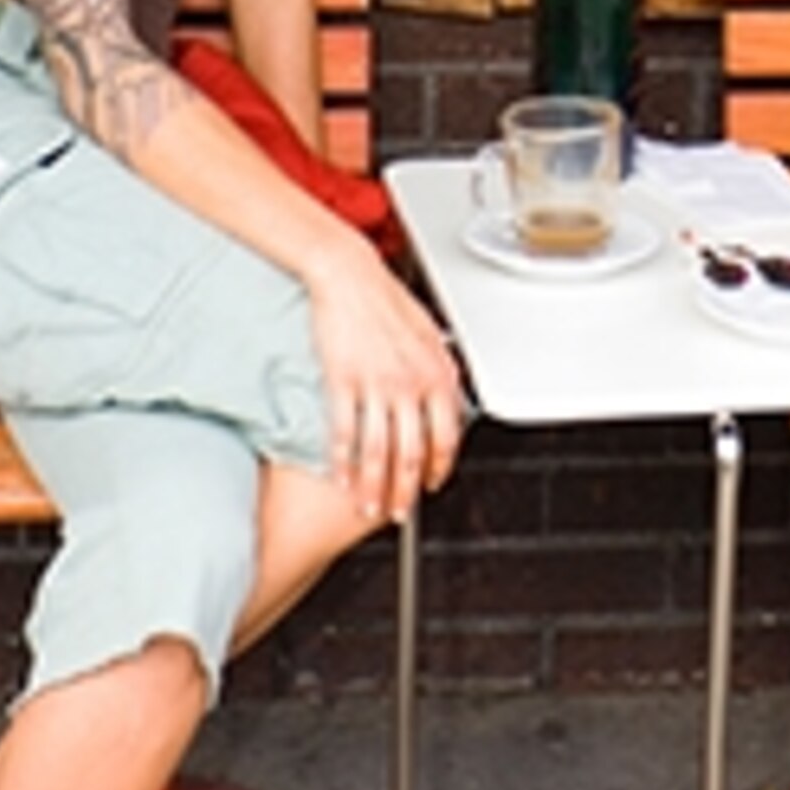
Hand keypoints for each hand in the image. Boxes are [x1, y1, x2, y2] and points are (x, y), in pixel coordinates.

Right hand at [305, 240, 467, 524]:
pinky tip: (338, 477)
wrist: (350, 276)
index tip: (432, 484)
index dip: (439, 467)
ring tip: (366, 507)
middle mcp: (410, 383)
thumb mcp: (430, 334)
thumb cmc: (388, 300)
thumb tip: (450, 395)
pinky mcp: (342, 381)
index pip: (445, 436)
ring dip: (372, 486)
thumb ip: (441, 370)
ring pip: (377, 451)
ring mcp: (376, 385)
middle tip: (399, 513)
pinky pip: (343, 432)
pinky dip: (340, 462)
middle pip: (411, 453)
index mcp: (437, 374)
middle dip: (406, 491)